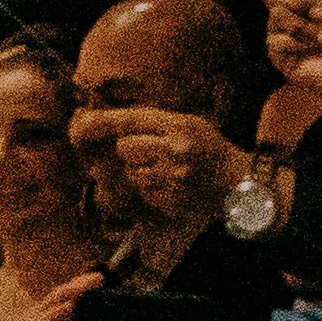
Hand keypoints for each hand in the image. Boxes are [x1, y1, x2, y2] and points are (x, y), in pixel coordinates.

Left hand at [77, 104, 254, 249]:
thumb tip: (114, 123)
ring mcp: (173, 178)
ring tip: (169, 170)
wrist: (238, 182)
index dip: (105, 121)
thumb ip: (155, 123)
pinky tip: (174, 186)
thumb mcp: (189, 124)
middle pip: (125, 148)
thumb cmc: (210, 148)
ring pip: (132, 172)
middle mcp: (175, 151)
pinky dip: (153, 190)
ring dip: (143, 171)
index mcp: (180, 126)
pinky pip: (145, 192)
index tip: (83, 122)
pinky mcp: (172, 200)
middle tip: (153, 152)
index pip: (133, 119)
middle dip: (131, 150)